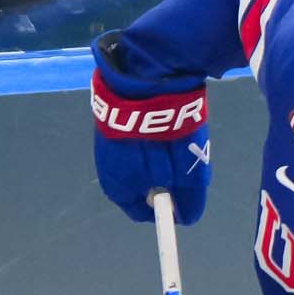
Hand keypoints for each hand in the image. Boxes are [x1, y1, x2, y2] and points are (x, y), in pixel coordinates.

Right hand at [91, 30, 210, 224]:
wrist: (145, 75)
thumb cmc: (165, 133)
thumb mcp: (187, 173)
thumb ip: (187, 201)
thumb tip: (186, 218)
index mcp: (118, 188)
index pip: (141, 212)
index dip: (165, 209)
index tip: (185, 197)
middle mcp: (107, 169)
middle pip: (141, 185)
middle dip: (164, 179)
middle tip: (183, 161)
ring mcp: (106, 143)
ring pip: (139, 161)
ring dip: (157, 156)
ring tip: (173, 136)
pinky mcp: (112, 120)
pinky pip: (135, 139)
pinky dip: (150, 137)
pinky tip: (163, 121)